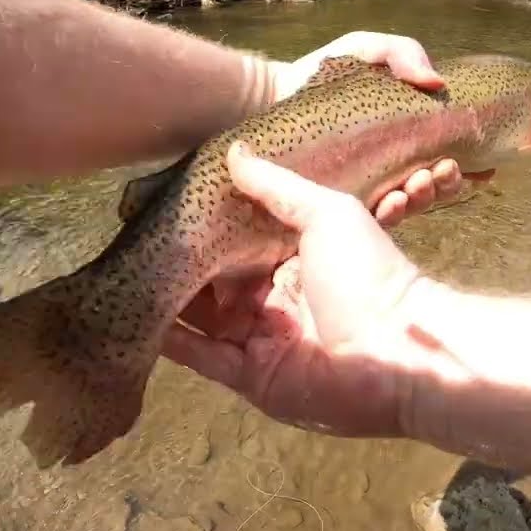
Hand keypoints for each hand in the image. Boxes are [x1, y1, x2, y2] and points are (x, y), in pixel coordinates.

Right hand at [162, 142, 429, 436]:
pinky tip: (140, 319)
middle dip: (183, 267)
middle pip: (217, 284)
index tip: (169, 211)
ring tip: (127, 277)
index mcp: (298, 262)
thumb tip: (235, 152)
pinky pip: (204, 357)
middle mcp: (278, 303)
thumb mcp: (327, 213)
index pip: (241, 245)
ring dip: (171, 301)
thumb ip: (278, 187)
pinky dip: (174, 341)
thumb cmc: (372, 275)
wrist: (403, 351)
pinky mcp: (254, 378)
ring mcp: (264, 343)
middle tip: (137, 243)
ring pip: (205, 320)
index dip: (209, 231)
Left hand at [268, 31, 464, 224]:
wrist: (266, 97)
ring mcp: (362, 190)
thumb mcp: (365, 50)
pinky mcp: (334, 205)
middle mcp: (388, 170)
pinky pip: (365, 219)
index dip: (468, 169)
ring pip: (403, 208)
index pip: (443, 162)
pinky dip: (385, 215)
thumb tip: (436, 82)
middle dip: (444, 186)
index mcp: (403, 140)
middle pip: (429, 190)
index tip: (484, 170)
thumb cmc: (319, 72)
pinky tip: (390, 205)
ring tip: (416, 188)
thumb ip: (401, 53)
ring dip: (419, 201)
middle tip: (443, 173)